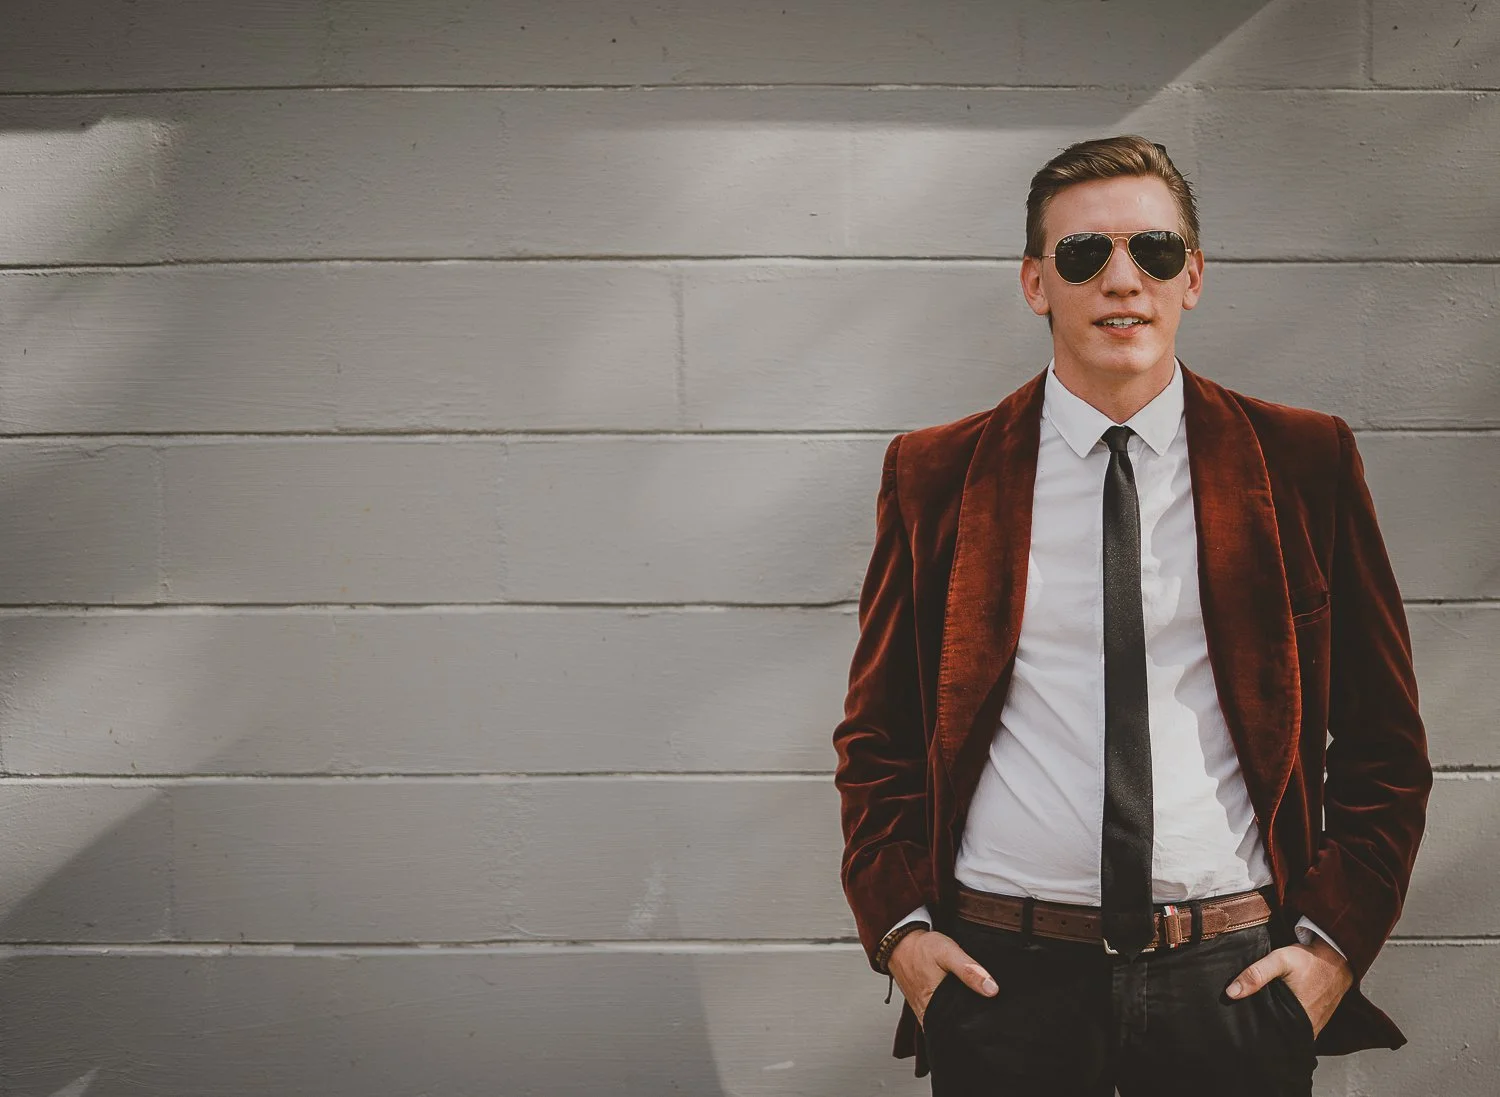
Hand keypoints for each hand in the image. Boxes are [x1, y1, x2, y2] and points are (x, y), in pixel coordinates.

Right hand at [888, 927, 998, 1027]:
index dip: (979, 1026)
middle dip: (972, 1024)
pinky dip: (952, 1013)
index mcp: (934, 1006)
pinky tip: (961, 1005)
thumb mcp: (947, 952)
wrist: (899, 944)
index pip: (962, 1028)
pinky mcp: (924, 1008)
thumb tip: (992, 990)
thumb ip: (969, 970)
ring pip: (948, 1024)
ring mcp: (925, 1013)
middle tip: (988, 1017)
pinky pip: (941, 1017)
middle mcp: (928, 1015)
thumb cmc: (922, 948)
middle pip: (955, 1028)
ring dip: (961, 1019)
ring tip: (977, 1012)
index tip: (993, 1021)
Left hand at [1226, 937, 1353, 1037]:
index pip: (1270, 1034)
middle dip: (1262, 1028)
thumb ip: (1256, 974)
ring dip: (1275, 1023)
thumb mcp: (1280, 960)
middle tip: (1244, 1021)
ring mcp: (1314, 1025)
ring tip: (1258, 1015)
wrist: (1338, 957)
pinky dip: (1286, 1019)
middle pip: (1278, 1033)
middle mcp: (1307, 1027)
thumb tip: (1231, 993)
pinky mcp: (1317, 1019)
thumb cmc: (1309, 960)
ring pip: (1288, 1029)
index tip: (1239, 1027)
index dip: (1254, 1032)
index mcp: (1298, 1019)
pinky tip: (1275, 1010)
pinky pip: (1298, 1024)